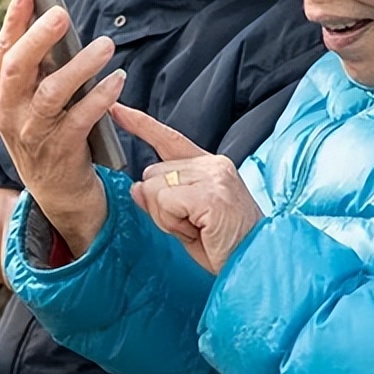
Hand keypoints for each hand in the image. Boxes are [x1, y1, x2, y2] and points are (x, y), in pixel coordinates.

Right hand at [0, 0, 124, 255]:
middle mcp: (9, 111)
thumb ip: (39, 66)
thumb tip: (55, 20)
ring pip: (52, 92)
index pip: (4, 49)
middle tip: (61, 13)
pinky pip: (81, 118)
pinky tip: (117, 79)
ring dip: (80, 66)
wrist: (57, 191)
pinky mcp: (60, 150)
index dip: (14, 19)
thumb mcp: (32, 99)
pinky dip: (101, 97)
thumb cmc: (48, 131)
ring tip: (106, 45)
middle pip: (19, 67)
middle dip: (38, 38)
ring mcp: (32, 133)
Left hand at [113, 104, 263, 274]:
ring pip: (155, 187)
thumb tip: (136, 188)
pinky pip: (166, 201)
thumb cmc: (225, 247)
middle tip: (191, 225)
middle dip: (160, 206)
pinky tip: (198, 230)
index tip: (117, 109)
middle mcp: (212, 164)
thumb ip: (161, 202)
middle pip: (152, 173)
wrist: (256, 264)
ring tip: (197, 229)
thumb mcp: (184, 222)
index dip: (140, 124)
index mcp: (209, 166)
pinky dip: (173, 222)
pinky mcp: (211, 192)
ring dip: (166, 216)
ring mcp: (214, 176)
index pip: (168, 139)